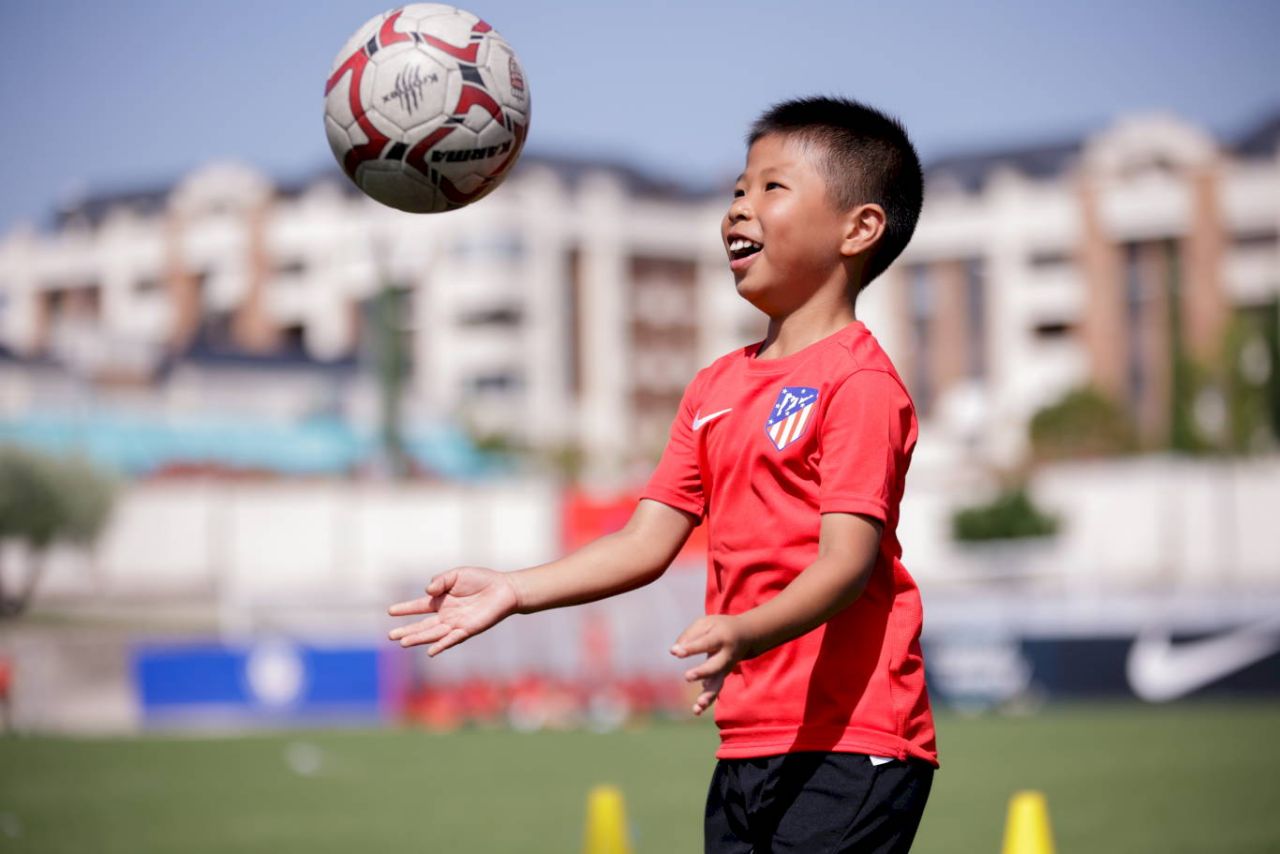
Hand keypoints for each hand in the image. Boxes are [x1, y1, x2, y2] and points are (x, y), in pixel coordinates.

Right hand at [387, 566, 518, 655]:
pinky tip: (431, 651)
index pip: (419, 606)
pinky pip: (452, 639)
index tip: (390, 611)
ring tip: (403, 643)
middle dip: (407, 630)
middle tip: (390, 636)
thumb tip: (427, 591)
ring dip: (419, 638)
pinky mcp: (467, 629)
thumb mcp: (456, 574)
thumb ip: (440, 581)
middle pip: (422, 624)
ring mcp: (455, 623)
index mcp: (441, 600)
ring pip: (433, 633)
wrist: (504, 588)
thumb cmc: (481, 580)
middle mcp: (446, 614)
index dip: (405, 609)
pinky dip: (442, 645)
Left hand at [670, 614, 751, 715]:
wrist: (747, 634)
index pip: (705, 643)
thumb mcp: (705, 623)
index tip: (676, 653)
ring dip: (708, 696)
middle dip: (702, 673)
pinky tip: (697, 709)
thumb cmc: (720, 627)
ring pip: (718, 684)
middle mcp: (726, 655)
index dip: (691, 648)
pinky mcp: (722, 677)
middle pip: (715, 666)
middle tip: (687, 677)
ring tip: (698, 705)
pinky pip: (716, 690)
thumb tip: (674, 651)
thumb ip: (689, 635)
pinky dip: (707, 700)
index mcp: (721, 637)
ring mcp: (726, 668)